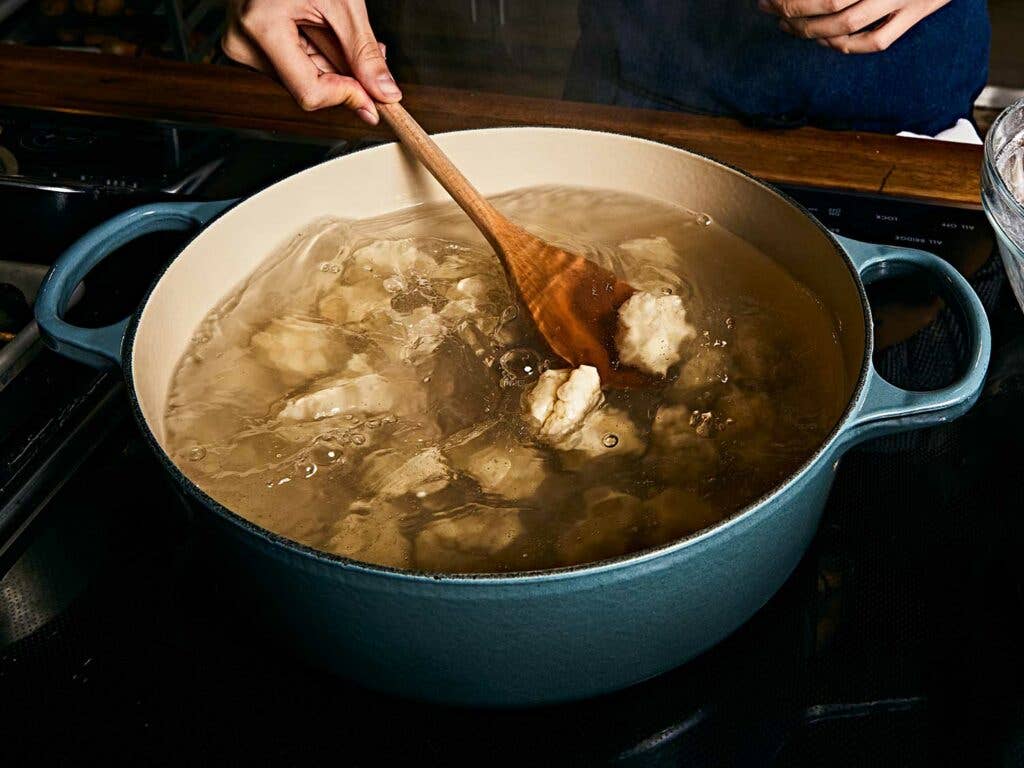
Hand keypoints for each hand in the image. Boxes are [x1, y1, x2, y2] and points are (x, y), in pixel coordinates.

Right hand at [221, 0, 400, 122]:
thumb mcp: (342, 2)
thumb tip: (385, 94)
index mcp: (261, 28)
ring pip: (304, 79)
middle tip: (370, 48)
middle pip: (309, 88)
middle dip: (345, 75)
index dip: (348, 96)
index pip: (309, 93)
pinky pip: (293, 66)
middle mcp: (244, 45)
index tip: (375, 98)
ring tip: (341, 27)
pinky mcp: (250, 47)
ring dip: (334, 63)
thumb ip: (363, 52)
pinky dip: (318, 55)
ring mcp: (244, 46)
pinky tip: (324, 31)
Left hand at [758, 0, 950, 52]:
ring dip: (811, 30)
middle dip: (794, 9)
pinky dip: (844, 45)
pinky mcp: (916, 14)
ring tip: (788, 25)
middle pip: (830, 3)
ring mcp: (904, 0)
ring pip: (847, 26)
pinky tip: (823, 41)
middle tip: (770, 9)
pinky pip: (875, 42)